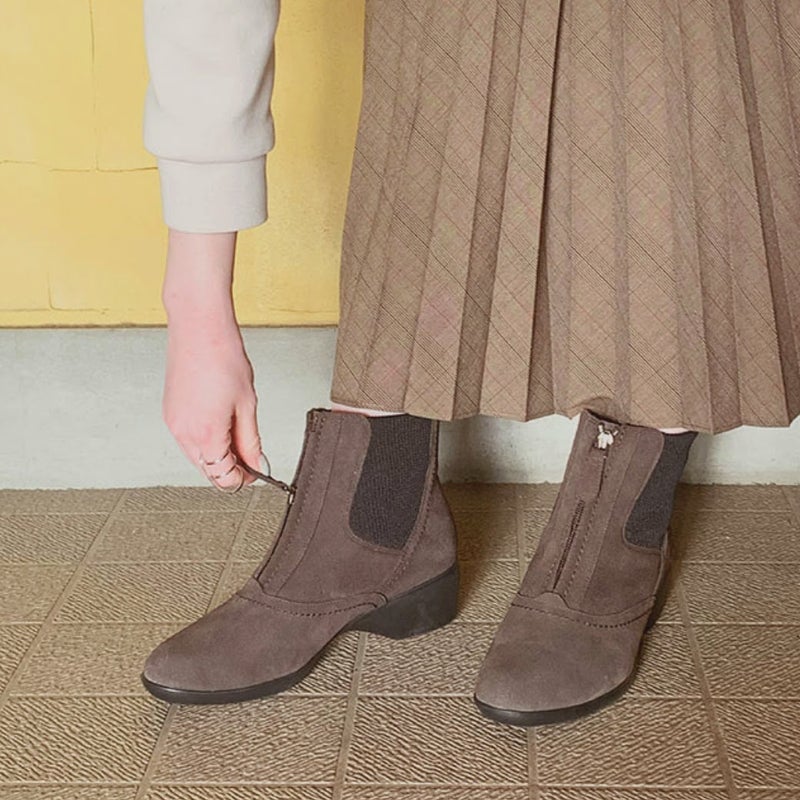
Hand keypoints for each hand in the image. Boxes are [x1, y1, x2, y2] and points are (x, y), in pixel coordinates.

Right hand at [161, 229, 261, 489]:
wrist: (198, 327)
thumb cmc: (224, 357)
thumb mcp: (247, 403)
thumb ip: (250, 439)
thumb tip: (255, 463)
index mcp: (206, 434)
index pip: (223, 477)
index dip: (242, 479)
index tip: (256, 473)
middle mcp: (184, 434)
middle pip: (208, 470)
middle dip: (230, 469)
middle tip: (251, 456)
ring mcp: (173, 424)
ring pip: (197, 456)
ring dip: (217, 455)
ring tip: (238, 434)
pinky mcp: (170, 413)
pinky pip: (188, 439)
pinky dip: (205, 441)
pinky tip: (221, 423)